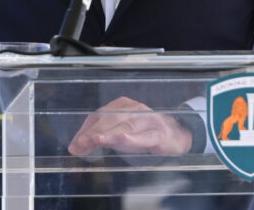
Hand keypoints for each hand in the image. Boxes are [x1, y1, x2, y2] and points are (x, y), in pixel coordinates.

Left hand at [67, 96, 191, 156]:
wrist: (179, 134)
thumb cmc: (145, 133)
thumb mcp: (121, 133)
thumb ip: (100, 137)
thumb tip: (76, 147)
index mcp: (121, 105)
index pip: (99, 115)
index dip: (85, 129)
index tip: (75, 145)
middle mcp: (133, 109)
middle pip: (110, 118)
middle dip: (94, 132)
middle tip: (81, 145)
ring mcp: (147, 120)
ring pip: (125, 126)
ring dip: (110, 134)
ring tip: (96, 140)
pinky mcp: (160, 133)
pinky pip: (145, 136)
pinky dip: (134, 138)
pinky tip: (123, 140)